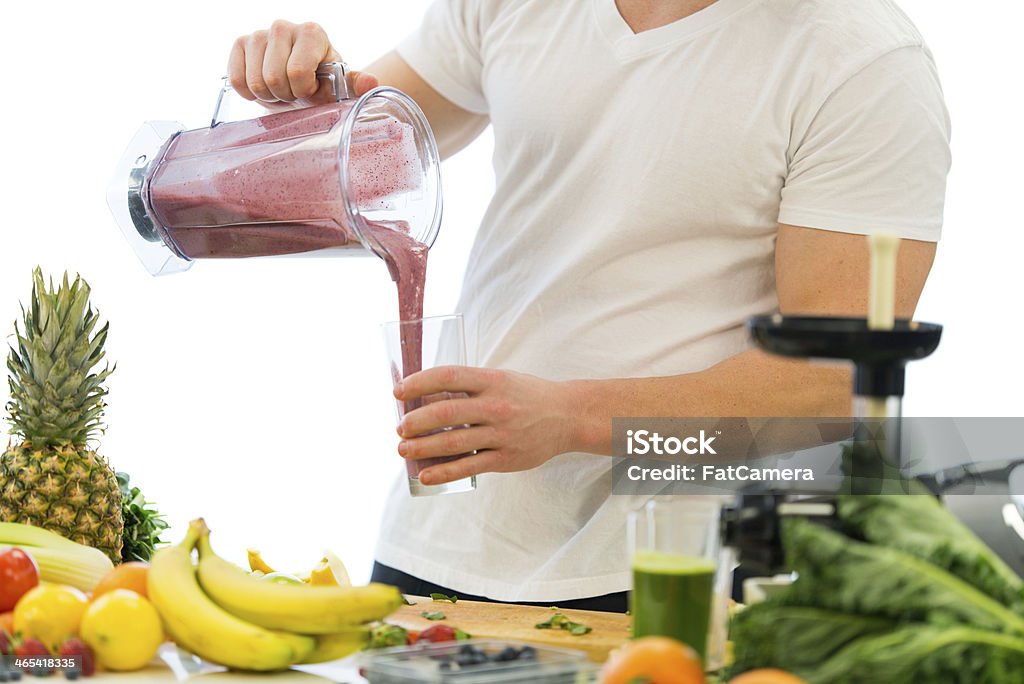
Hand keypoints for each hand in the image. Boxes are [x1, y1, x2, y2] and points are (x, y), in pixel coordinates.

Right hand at [228, 20, 378, 103]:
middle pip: (274, 78)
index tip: (311, 88)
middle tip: (295, 92)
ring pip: (255, 82)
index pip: (297, 73)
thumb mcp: (339, 84)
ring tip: (282, 89)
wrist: (300, 81)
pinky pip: (238, 80)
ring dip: (269, 95)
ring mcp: (258, 33)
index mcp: (313, 32)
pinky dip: (250, 93)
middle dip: (286, 95)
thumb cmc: (321, 81)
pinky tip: (265, 87)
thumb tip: (371, 84)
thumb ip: (354, 84)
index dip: (304, 91)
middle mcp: (283, 26)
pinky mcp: (239, 44)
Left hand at [394, 367, 580, 485]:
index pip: (449, 376)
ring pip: (454, 442)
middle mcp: (496, 406)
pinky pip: (469, 466)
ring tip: (404, 449)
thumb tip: (424, 398)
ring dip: (423, 447)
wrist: (567, 416)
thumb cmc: (526, 395)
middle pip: (447, 412)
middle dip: (416, 421)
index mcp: (492, 380)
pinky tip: (426, 475)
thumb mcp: (500, 380)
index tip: (398, 391)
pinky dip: (444, 472)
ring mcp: (502, 434)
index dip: (419, 382)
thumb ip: (468, 387)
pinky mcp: (506, 458)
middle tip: (400, 427)